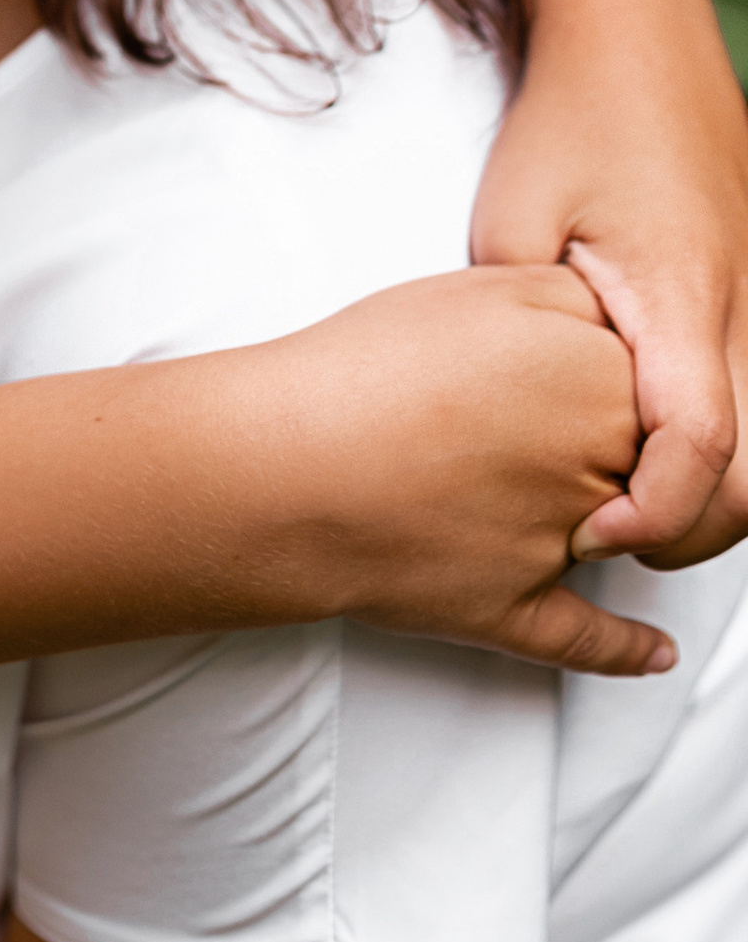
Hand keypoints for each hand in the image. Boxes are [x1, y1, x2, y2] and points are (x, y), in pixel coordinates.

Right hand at [271, 263, 672, 673]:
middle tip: (510, 414)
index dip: (591, 365)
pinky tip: (654, 651)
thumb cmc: (363, 375)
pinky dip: (627, 649)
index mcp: (598, 381)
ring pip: (618, 536)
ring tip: (502, 477)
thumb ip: (569, 303)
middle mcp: (599, 467)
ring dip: (600, 520)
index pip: (644, 375)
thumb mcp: (480, 290)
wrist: (287, 469)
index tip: (545, 363)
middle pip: (637, 453)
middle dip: (596, 436)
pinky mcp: (524, 608)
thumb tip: (615, 332)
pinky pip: (595, 640)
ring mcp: (563, 547)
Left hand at [479, 0, 747, 566]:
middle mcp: (742, 308)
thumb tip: (523, 406)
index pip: (703, 455)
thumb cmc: (576, 110)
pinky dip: (713, 432)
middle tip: (604, 534)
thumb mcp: (513, 228)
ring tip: (620, 497)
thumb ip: (522, 333)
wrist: (633, 25)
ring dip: (706, 483)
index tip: (596, 534)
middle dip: (688, 525)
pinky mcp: (746, 282)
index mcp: (687, 301)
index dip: (657, 517)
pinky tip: (643, 435)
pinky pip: (747, 380)